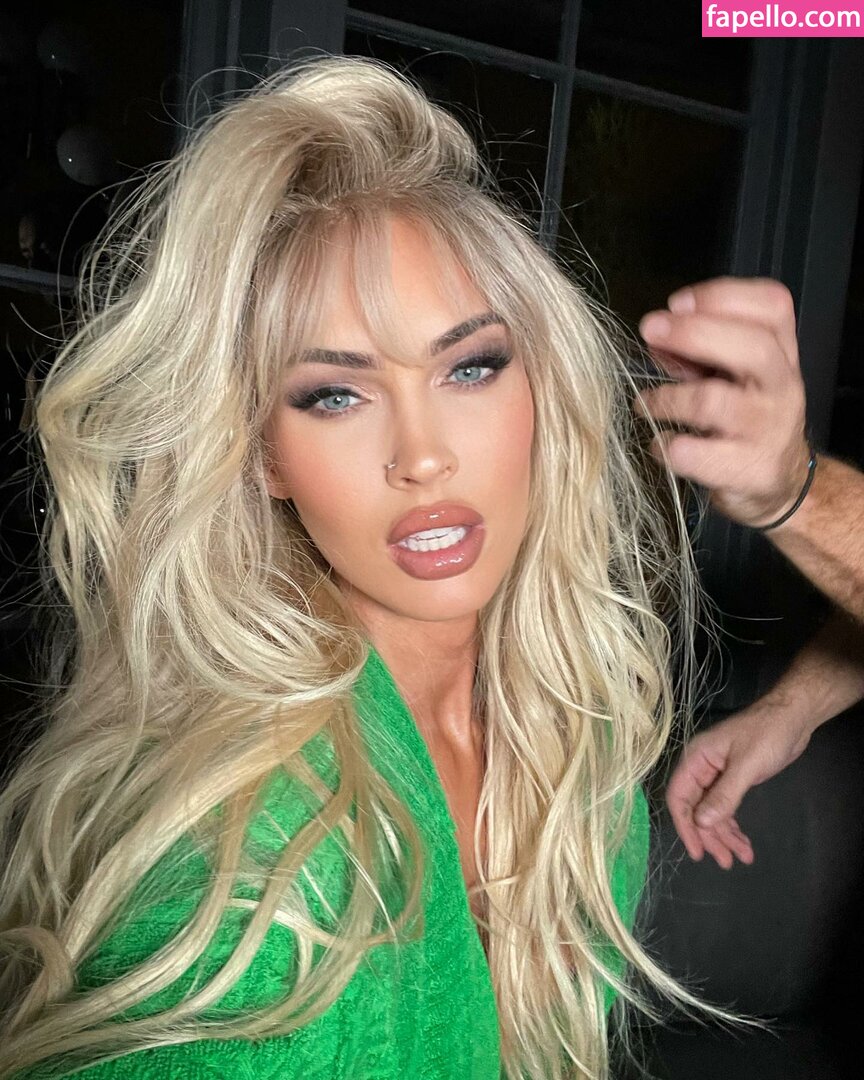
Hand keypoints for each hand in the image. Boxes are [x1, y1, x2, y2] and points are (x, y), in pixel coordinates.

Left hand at [636, 277, 810, 527]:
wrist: (778, 482)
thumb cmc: (744, 418)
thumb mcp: (728, 375)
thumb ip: (695, 351)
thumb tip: (655, 334)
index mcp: (781, 351)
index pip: (772, 305)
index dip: (722, 296)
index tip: (676, 302)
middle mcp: (783, 385)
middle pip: (753, 346)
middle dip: (694, 332)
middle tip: (650, 330)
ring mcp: (771, 429)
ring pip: (715, 402)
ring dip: (667, 398)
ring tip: (645, 404)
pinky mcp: (752, 469)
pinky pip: (700, 455)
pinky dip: (670, 447)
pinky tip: (660, 444)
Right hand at [665, 708, 813, 868]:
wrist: (792, 717)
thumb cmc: (766, 735)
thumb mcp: (746, 767)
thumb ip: (723, 796)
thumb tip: (701, 823)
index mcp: (696, 759)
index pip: (679, 797)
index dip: (686, 826)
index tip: (698, 852)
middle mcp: (701, 769)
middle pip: (696, 809)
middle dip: (710, 836)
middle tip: (725, 861)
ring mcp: (717, 775)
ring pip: (713, 812)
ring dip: (724, 836)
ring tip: (740, 858)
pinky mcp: (733, 780)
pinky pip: (726, 808)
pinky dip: (734, 826)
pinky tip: (744, 843)